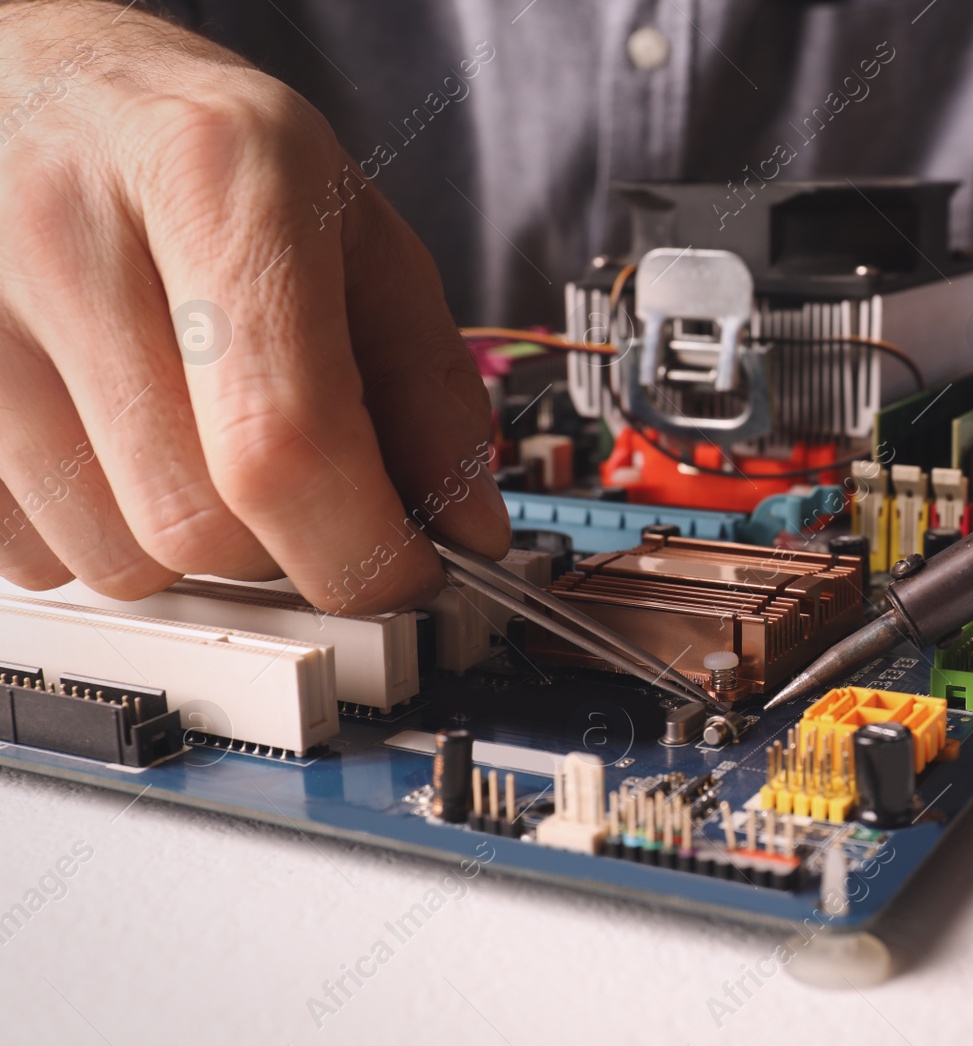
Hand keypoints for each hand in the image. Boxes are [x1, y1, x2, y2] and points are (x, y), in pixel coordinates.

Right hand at [0, 1, 507, 613]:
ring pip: (109, 556)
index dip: (362, 547)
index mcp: (215, 180)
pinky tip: (119, 447)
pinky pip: (28, 553)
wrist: (29, 79)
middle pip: (195, 523)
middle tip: (312, 497)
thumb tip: (465, 525)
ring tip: (202, 445)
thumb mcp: (350, 222)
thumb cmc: (196, 148)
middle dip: (284, 550)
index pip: (284, 440)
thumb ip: (424, 376)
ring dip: (188, 549)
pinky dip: (97, 537)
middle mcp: (68, 234)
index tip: (405, 575)